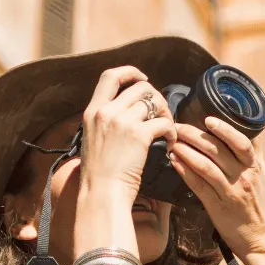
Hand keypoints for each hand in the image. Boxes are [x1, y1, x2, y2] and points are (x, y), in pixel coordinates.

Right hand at [80, 67, 175, 199]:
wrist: (101, 193)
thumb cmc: (99, 175)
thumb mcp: (92, 140)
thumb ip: (105, 123)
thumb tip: (125, 113)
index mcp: (92, 111)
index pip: (110, 76)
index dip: (131, 72)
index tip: (144, 78)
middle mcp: (106, 111)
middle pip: (141, 87)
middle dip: (157, 99)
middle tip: (163, 116)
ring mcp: (122, 122)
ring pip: (155, 102)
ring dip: (167, 115)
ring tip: (168, 131)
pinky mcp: (139, 135)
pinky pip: (164, 123)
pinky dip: (172, 132)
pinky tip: (170, 143)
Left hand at [170, 117, 264, 260]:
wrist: (261, 238)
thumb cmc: (258, 206)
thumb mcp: (263, 177)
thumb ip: (254, 155)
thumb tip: (248, 131)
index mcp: (255, 168)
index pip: (241, 142)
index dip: (224, 129)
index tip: (208, 119)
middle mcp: (244, 177)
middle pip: (218, 150)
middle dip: (195, 135)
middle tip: (178, 127)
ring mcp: (231, 191)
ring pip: (206, 165)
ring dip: (186, 150)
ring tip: (173, 142)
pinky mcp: (218, 205)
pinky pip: (198, 184)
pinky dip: (185, 170)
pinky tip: (174, 161)